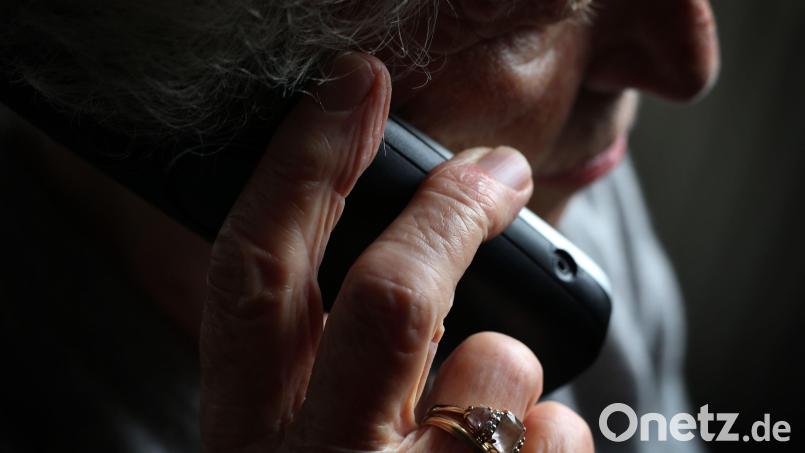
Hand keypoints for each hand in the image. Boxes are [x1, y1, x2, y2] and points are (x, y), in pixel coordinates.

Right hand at [199, 52, 592, 452]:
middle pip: (387, 296)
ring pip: (494, 364)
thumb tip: (405, 250)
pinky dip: (547, 426)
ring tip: (482, 400)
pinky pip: (553, 429)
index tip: (355, 88)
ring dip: (502, 359)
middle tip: (496, 171)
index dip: (303, 166)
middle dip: (445, 211)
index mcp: (250, 430)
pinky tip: (514, 450)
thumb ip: (316, 355)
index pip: (258, 273)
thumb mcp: (295, 434)